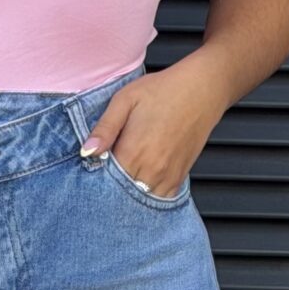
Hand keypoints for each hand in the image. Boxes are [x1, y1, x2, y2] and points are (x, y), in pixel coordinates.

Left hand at [79, 63, 221, 198]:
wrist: (201, 89)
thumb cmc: (162, 90)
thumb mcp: (124, 100)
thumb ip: (105, 128)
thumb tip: (87, 152)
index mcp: (133, 151)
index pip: (105, 180)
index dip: (95, 177)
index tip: (91, 170)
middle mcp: (151, 169)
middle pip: (122, 195)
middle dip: (110, 189)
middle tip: (104, 175)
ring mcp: (168, 176)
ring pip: (141, 200)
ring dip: (129, 194)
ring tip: (123, 178)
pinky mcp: (180, 177)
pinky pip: (160, 199)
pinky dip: (148, 195)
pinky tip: (140, 182)